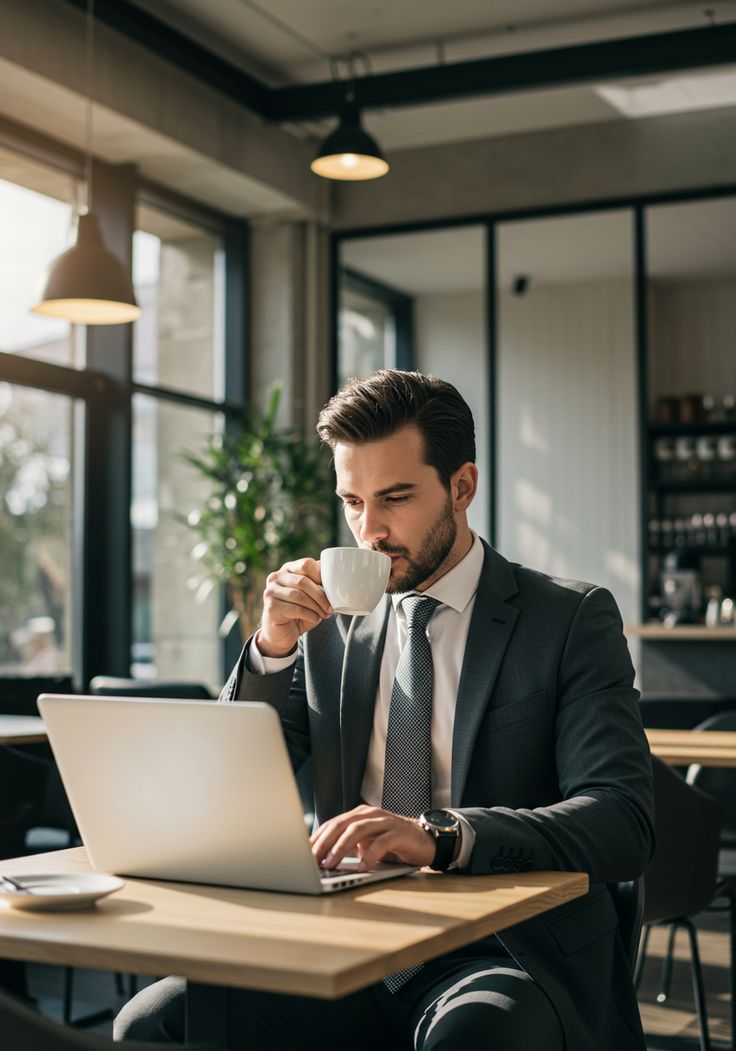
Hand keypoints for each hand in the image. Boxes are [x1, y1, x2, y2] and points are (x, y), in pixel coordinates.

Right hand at [257, 557, 332, 657]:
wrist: (282, 634)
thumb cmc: (300, 613)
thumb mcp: (312, 596)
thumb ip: (319, 585)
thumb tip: (337, 580)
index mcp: (288, 569)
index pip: (306, 564)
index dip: (321, 576)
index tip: (332, 590)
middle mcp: (276, 577)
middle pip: (303, 581)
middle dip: (321, 596)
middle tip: (330, 607)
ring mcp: (270, 592)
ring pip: (299, 596)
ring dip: (316, 607)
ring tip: (324, 614)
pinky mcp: (271, 607)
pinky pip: (295, 609)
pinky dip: (310, 615)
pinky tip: (315, 619)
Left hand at [310, 804, 436, 870]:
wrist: (425, 841)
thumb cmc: (393, 844)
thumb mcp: (367, 844)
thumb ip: (349, 846)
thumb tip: (323, 859)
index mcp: (360, 815)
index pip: (333, 824)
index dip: (317, 838)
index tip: (304, 853)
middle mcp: (371, 814)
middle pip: (342, 824)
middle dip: (325, 842)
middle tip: (313, 860)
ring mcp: (385, 822)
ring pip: (358, 830)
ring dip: (341, 848)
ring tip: (331, 863)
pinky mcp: (399, 833)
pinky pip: (382, 842)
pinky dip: (370, 855)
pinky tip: (361, 866)